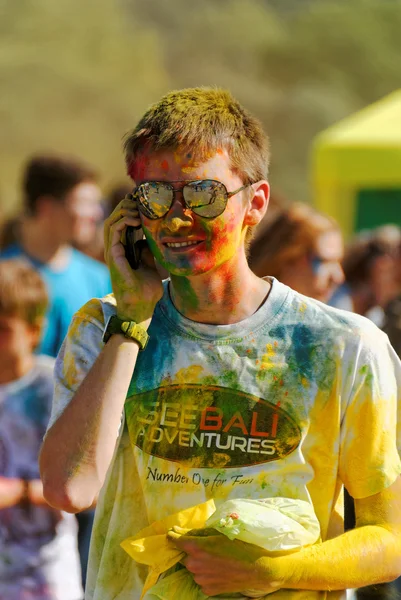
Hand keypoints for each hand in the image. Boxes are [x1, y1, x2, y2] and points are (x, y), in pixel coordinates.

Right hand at [104, 195, 163, 323]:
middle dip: (125, 205)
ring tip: (137, 206)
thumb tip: (152, 237)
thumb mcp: (151, 263)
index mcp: (123, 249)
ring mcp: (112, 253)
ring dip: (123, 211)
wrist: (142, 307)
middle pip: (114, 218)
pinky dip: (122, 222)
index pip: (121, 222)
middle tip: (139, 198)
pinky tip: (136, 219)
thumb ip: (147, 250)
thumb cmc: (146, 289)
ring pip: (110, 222)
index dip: (129, 208)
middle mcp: (115, 249)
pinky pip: (113, 233)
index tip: (142, 199)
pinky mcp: (113, 258)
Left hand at [168, 531, 282, 596]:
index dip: (173, 535)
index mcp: (195, 548)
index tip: (173, 532)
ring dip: (199, 563)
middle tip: (206, 547)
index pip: (175, 540)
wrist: (258, 568)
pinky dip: (207, 574)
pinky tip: (219, 569)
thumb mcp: (219, 533)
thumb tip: (179, 531)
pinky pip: (202, 579)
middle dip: (192, 551)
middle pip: (186, 555)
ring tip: (216, 559)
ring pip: (193, 568)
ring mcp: (200, 579)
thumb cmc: (239, 545)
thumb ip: (197, 533)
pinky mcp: (208, 590)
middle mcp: (194, 565)